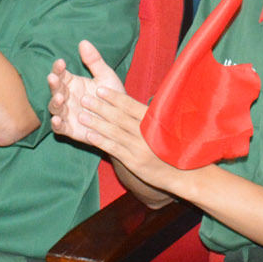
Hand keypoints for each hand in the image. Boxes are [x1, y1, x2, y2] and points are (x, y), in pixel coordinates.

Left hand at [51, 42, 178, 188]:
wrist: (181, 172)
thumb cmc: (170, 145)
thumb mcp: (163, 126)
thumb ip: (147, 114)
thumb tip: (128, 99)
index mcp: (154, 120)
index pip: (130, 105)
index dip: (114, 97)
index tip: (99, 89)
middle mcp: (147, 133)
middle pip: (119, 117)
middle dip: (100, 107)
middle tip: (84, 99)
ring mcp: (140, 148)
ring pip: (114, 132)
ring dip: (96, 123)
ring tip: (81, 115)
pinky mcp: (134, 162)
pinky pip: (114, 149)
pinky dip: (101, 141)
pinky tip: (89, 135)